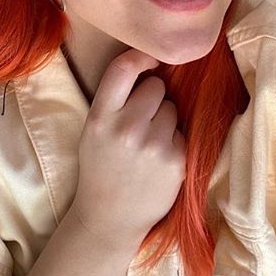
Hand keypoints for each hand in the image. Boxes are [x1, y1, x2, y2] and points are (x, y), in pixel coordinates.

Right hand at [68, 48, 186, 248]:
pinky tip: (158, 160)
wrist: (110, 218)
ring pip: (172, 108)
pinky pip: (182, 132)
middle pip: (155, 87)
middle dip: (152, 98)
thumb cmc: (101, 168)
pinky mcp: (176, 161)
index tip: (150, 60)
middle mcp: (127, 129)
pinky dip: (174, 142)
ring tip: (148, 143)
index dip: (140, 56)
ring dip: (164, 120)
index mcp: (100, 118)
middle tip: (141, 121)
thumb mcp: (92, 131)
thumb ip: (114, 100)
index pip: (122, 68)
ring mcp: (154, 145)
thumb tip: (149, 65)